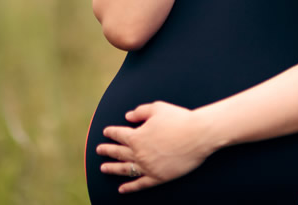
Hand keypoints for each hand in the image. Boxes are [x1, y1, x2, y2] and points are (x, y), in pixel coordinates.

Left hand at [97, 101, 219, 192]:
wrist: (198, 135)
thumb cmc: (179, 119)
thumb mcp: (157, 108)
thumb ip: (140, 111)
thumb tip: (128, 116)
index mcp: (137, 136)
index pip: (119, 134)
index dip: (111, 132)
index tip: (106, 132)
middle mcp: (139, 153)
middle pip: (118, 152)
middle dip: (107, 150)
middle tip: (99, 150)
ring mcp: (148, 167)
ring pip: (125, 169)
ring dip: (113, 169)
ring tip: (103, 168)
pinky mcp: (158, 177)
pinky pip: (140, 184)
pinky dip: (130, 187)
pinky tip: (122, 189)